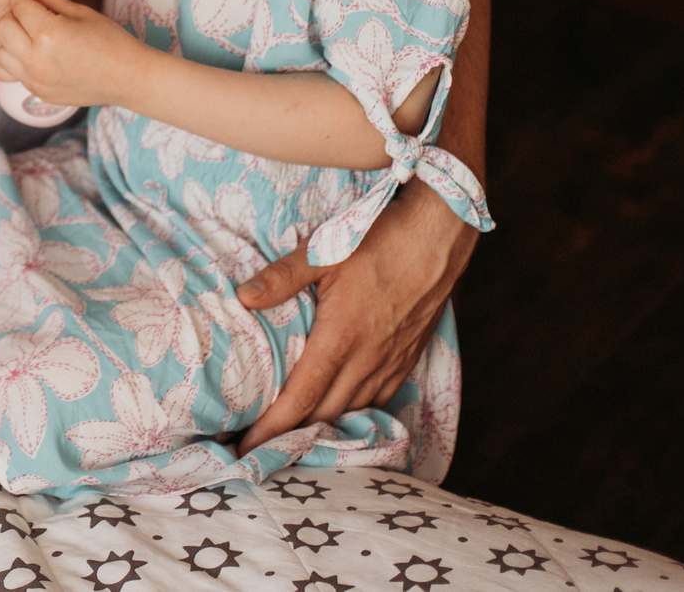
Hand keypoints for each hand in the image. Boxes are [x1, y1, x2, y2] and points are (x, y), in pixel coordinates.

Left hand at [0, 0, 136, 106]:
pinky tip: (38, 52)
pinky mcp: (38, 93)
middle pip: (1, 28)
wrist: (130, 78)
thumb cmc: (111, 41)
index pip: (19, 6)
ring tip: (30, 32)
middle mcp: (36, 60)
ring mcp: (35, 80)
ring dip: (10, 39)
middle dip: (11, 13)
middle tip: (25, 7)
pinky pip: (15, 71)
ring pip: (1, 53)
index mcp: (49, 34)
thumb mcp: (80, 12)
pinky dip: (19, 58)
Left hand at [232, 179, 479, 450]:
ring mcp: (392, 360)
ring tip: (292, 435)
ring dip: (322, 426)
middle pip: (325, 412)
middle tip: (260, 446)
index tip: (249, 448)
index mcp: (342, 337)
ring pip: (353, 408)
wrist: (439, 235)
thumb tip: (244, 298)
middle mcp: (369, 358)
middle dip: (291, 435)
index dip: (273, 427)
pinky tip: (340, 409)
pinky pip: (378, 397)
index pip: (302, 396)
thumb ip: (282, 277)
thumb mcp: (324, 250)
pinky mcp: (408, 356)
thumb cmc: (380, 237)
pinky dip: (354, 411)